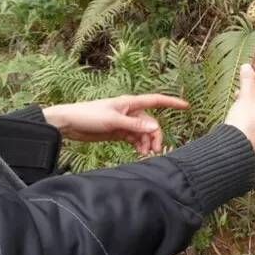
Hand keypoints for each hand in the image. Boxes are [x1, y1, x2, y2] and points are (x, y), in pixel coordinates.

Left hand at [43, 94, 188, 153]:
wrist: (68, 123)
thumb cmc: (88, 115)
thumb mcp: (112, 121)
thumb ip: (134, 126)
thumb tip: (153, 128)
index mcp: (130, 103)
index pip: (157, 100)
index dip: (172, 103)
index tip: (187, 106)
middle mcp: (130, 112)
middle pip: (151, 123)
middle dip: (155, 136)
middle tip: (154, 150)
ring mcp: (125, 123)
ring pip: (144, 133)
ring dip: (147, 143)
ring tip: (145, 154)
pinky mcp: (119, 133)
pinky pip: (135, 139)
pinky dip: (139, 145)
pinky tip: (140, 153)